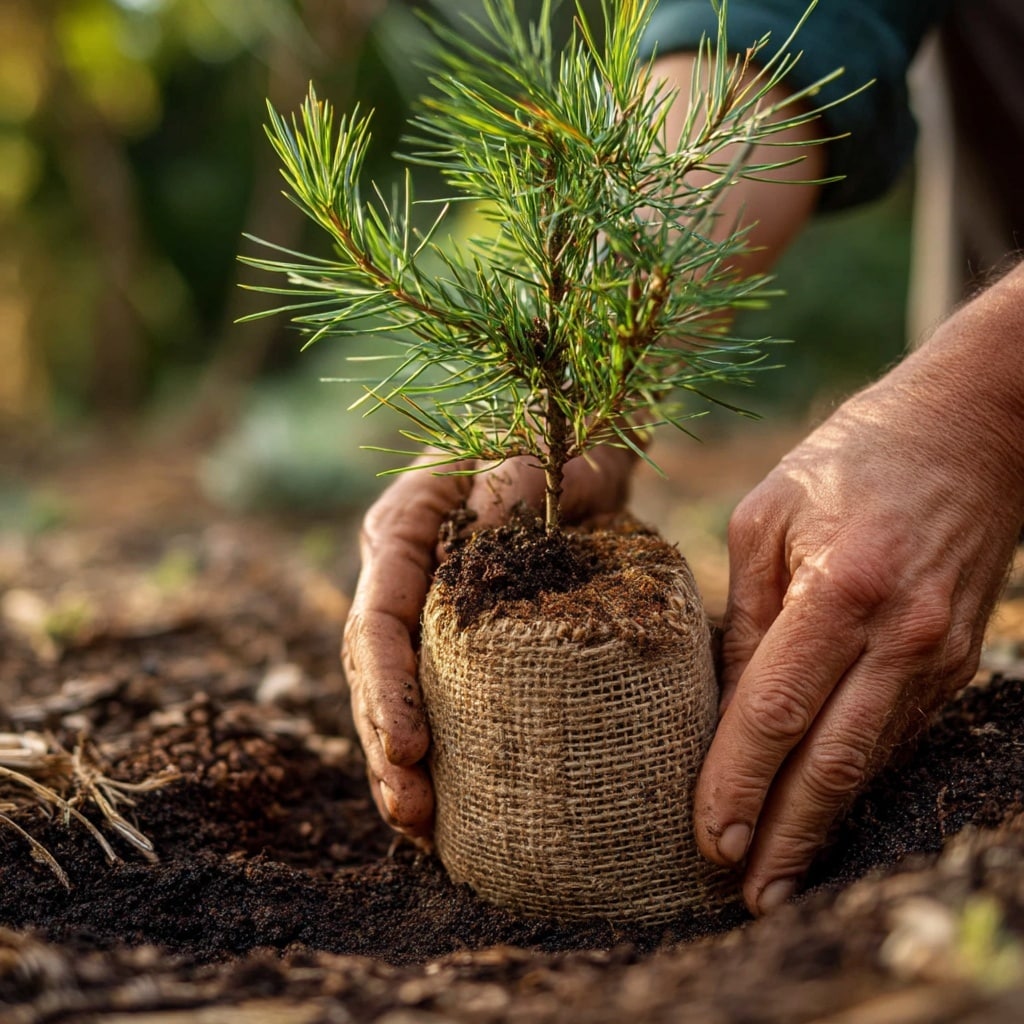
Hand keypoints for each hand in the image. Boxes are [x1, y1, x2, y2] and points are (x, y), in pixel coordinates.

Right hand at [342, 445, 637, 839]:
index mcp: (406, 525)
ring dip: (399, 758)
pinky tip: (446, 800)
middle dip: (386, 742)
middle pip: (373, 665)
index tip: (411, 748)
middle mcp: (401, 570)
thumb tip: (481, 535)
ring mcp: (424, 604)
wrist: (576, 444)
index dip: (387, 686)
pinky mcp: (453, 632)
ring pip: (395, 689)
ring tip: (421, 828)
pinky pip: (433, 690)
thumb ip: (516, 481)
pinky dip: (435, 744)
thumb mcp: (543, 450)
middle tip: (413, 812)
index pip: (378, 613)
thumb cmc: (558, 441)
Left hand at [695, 278, 1023, 915]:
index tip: (708, 838)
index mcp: (839, 589)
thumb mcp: (768, 515)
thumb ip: (744, 612)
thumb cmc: (849, 461)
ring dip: (824, 822)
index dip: (738, 782)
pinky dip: (858, 778)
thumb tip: (724, 701)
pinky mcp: (957, 660)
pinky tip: (825, 810)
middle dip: (785, 835)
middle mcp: (900, 635)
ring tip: (778, 877)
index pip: (776, 711)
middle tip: (745, 895)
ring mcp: (939, 653)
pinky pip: (898, 732)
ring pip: (872, 759)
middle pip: (832, 760)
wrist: (970, 431)